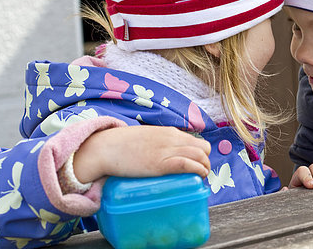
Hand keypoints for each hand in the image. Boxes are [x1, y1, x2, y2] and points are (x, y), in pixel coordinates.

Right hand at [73, 125, 210, 182]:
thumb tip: (163, 156)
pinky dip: (198, 170)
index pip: (197, 141)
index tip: (199, 165)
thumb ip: (158, 144)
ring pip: (200, 155)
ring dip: (205, 168)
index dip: (202, 154)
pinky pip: (187, 164)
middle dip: (206, 161)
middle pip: (203, 147)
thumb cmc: (123, 146)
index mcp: (169, 132)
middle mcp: (172, 138)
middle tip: (200, 174)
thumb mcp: (147, 139)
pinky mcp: (161, 163)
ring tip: (200, 178)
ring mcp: (167, 150)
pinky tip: (199, 176)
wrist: (106, 147)